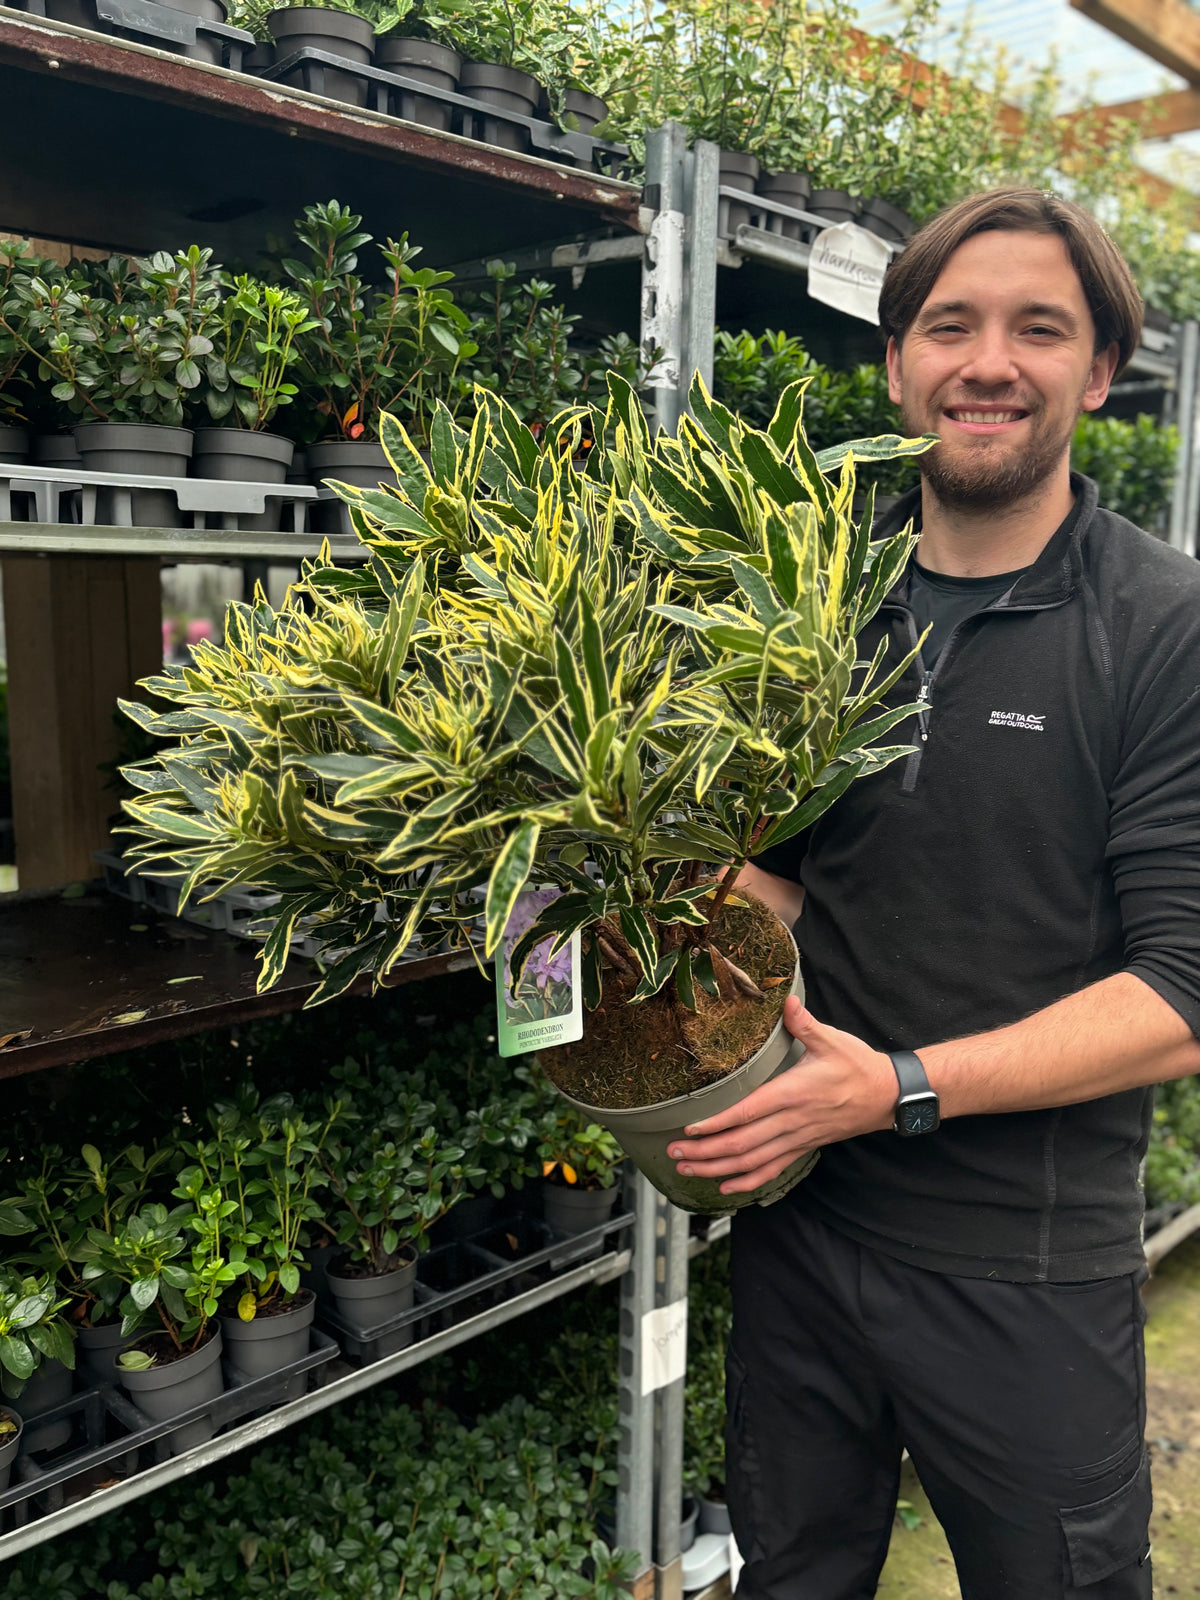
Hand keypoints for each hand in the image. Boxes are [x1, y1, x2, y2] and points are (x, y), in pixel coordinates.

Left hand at [667, 997, 897, 1194]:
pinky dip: (747, 1180)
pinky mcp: (803, 1147)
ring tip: (687, 1167)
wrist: (887, 1096)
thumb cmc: (857, 1065)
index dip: (717, 1123)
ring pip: (752, 1161)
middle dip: (705, 1150)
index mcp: (793, 1092)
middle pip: (742, 1144)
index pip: (748, 1112)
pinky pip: (772, 1170)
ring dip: (717, 1167)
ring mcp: (797, 1138)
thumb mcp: (832, 1039)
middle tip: (674, 1151)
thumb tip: (785, 1000)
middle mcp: (792, 1121)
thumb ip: (803, 1022)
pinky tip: (725, 1185)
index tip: (690, 1127)